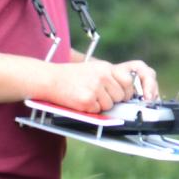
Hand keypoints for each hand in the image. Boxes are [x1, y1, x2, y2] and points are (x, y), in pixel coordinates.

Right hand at [42, 59, 158, 114]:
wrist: (49, 79)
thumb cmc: (69, 76)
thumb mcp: (92, 69)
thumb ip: (108, 77)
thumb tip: (126, 92)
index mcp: (105, 67)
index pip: (128, 82)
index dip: (125, 91)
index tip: (120, 95)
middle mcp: (103, 76)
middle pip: (121, 96)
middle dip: (112, 99)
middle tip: (97, 96)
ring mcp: (95, 88)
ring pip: (110, 105)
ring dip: (100, 105)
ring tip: (86, 96)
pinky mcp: (87, 100)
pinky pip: (97, 111)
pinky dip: (90, 109)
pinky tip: (80, 100)